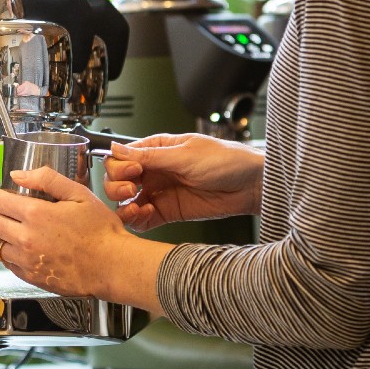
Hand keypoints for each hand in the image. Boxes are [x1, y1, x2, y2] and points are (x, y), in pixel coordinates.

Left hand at [0, 167, 163, 310]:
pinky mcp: (30, 278)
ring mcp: (26, 261)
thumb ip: (46, 179)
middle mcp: (25, 238)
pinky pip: (5, 264)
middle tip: (5, 211)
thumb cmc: (100, 230)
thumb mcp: (78, 194)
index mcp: (35, 214)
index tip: (3, 195)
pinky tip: (21, 248)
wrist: (113, 266)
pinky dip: (7, 253)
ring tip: (7, 230)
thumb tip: (17, 175)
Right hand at [100, 133, 262, 231]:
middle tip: (132, 189)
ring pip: (126, 201)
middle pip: (117, 180)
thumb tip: (117, 149)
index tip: (132, 172)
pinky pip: (143, 219)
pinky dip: (136, 220)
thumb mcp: (185, 155)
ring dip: (123, 204)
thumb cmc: (226, 161)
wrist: (252, 186)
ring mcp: (160, 193)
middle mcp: (154, 171)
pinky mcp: (168, 213)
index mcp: (155, 150)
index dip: (119, 166)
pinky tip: (145, 215)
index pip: (121, 157)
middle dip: (117, 185)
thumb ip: (150, 156)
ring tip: (136, 207)